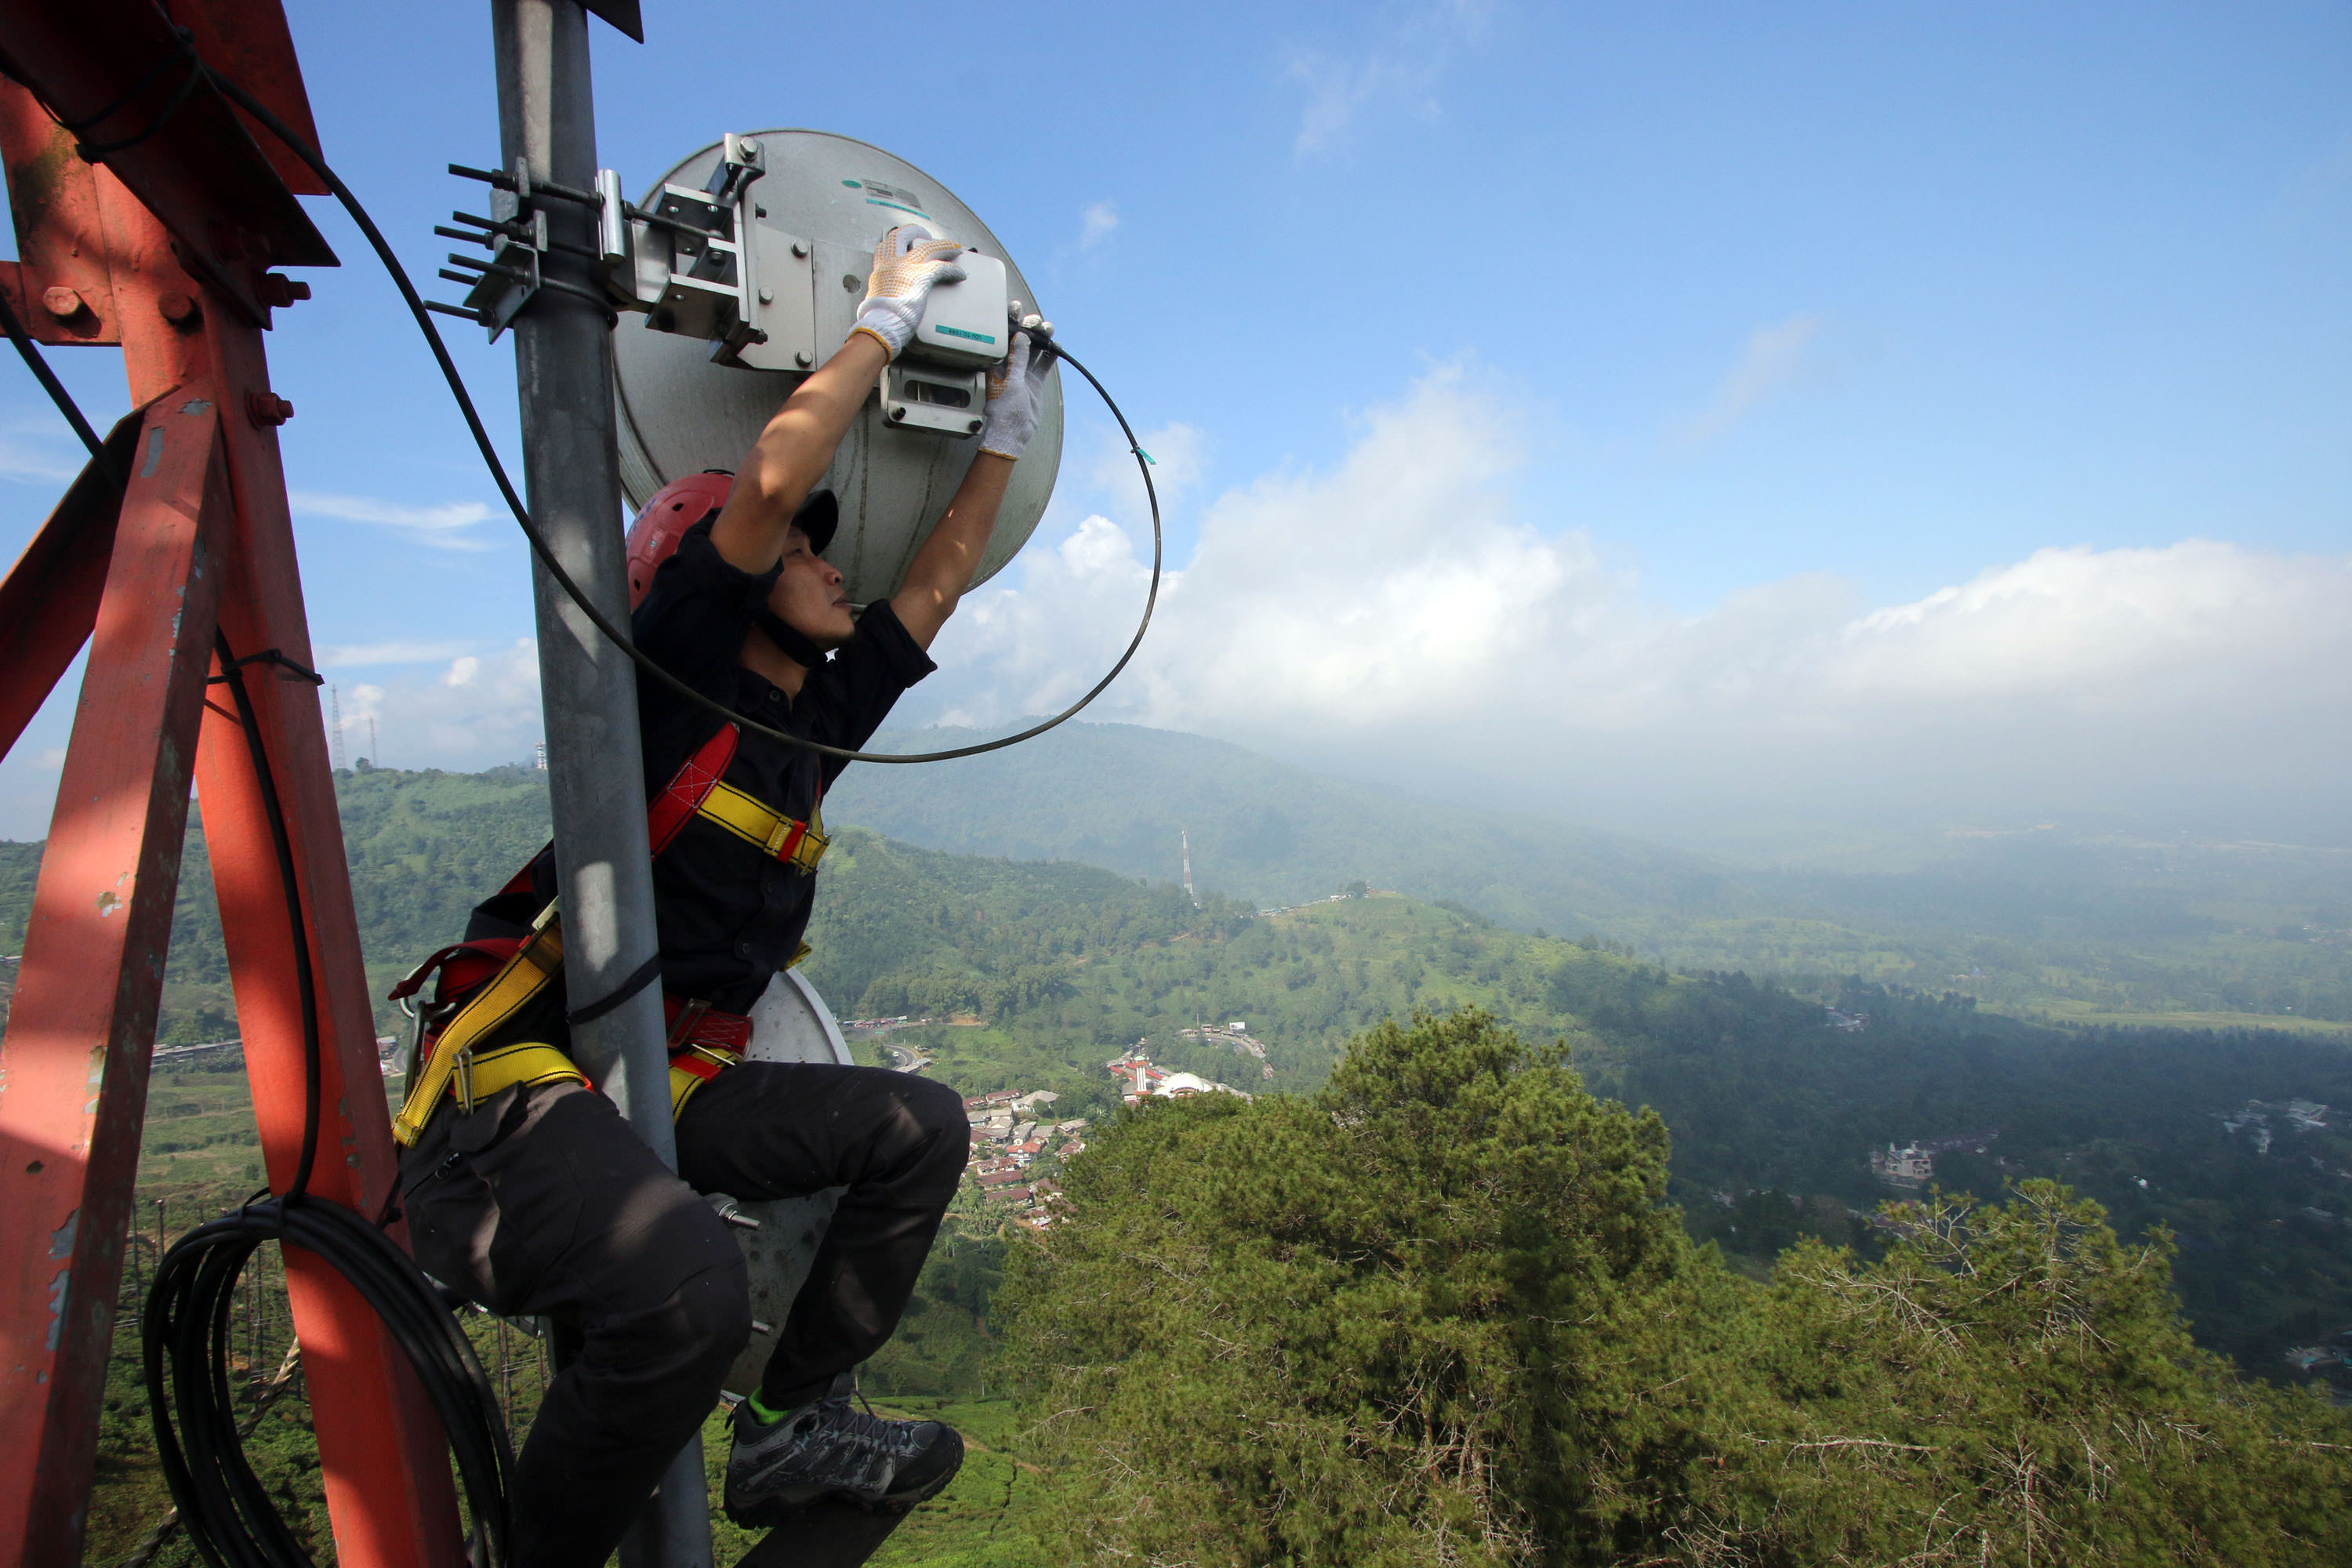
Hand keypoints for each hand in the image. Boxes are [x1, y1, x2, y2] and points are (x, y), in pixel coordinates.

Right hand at [851, 225, 965, 359]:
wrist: (881, 325)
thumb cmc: (879, 319)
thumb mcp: (876, 301)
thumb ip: (883, 295)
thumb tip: (885, 301)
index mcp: (880, 270)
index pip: (884, 246)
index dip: (895, 240)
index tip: (903, 238)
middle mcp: (892, 264)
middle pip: (903, 236)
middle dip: (915, 231)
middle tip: (926, 234)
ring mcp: (907, 268)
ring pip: (928, 248)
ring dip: (943, 246)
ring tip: (954, 247)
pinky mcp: (922, 277)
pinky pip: (942, 268)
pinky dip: (953, 270)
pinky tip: (960, 274)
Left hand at [978, 324, 1054, 459]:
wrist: (1014, 433)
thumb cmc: (1004, 410)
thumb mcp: (1011, 382)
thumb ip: (1017, 359)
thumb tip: (1021, 335)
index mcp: (996, 363)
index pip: (1002, 336)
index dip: (1009, 320)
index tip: (1016, 308)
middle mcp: (1009, 365)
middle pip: (1020, 339)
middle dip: (1029, 327)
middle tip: (1037, 322)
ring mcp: (1023, 372)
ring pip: (1034, 349)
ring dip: (1041, 338)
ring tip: (1049, 329)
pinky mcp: (1034, 381)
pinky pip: (1043, 363)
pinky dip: (1050, 354)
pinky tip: (1056, 345)